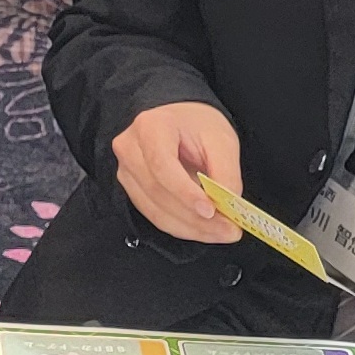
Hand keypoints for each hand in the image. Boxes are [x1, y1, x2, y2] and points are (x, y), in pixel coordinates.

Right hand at [110, 100, 243, 243]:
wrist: (179, 122)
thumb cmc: (197, 125)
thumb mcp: (221, 139)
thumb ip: (226, 172)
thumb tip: (228, 205)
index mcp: (150, 127)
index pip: (162, 166)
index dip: (185, 193)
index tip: (210, 211)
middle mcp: (130, 149)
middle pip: (157, 193)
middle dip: (195, 218)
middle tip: (228, 230)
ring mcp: (126, 172)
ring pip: (156, 212)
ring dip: (191, 228)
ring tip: (221, 232)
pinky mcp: (132, 190)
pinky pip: (155, 216)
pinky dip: (182, 227)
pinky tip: (204, 230)